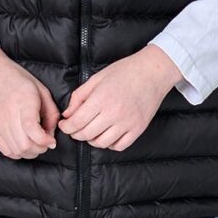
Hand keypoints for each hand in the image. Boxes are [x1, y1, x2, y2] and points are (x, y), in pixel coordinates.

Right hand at [0, 44, 58, 159]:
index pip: (31, 129)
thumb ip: (51, 112)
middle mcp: (8, 115)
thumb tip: (52, 133)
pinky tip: (24, 144)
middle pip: (24, 145)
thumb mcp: (41, 90)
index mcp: (23, 101)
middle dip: (40, 148)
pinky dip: (18, 153)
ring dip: (30, 152)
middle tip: (46, 142)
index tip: (52, 141)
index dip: (44, 140)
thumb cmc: (17, 79)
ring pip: (16, 151)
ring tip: (35, 143)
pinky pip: (6, 151)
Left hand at [60, 46, 181, 150]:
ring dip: (92, 140)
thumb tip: (67, 114)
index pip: (77, 122)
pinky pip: (119, 146)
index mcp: (101, 98)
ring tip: (91, 131)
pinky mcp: (138, 128)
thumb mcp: (97, 78)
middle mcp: (114, 113)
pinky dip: (110, 144)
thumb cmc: (125, 71)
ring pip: (101, 143)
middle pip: (86, 134)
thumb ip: (79, 96)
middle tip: (74, 129)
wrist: (153, 72)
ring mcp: (127, 122)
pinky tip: (108, 135)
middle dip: (75, 134)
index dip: (66, 127)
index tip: (64, 125)